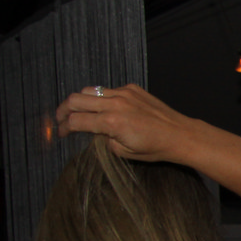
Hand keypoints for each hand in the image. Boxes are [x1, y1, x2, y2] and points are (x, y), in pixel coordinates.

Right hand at [55, 84, 204, 163]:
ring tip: (78, 112)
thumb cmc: (155, 147)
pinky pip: (108, 89)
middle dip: (63, 110)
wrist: (179, 134)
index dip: (63, 128)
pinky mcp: (132, 88)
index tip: (60, 133)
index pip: (75, 121)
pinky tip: (104, 108)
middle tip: (60, 120)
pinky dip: (101, 97)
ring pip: (89, 90)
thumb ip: (102, 138)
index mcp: (111, 122)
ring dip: (80, 101)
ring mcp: (124, 93)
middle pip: (75, 100)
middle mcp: (115, 103)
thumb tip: (91, 130)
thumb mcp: (122, 151)